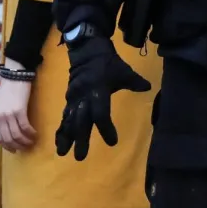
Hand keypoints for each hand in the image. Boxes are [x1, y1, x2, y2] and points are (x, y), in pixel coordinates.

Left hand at [0, 64, 35, 152]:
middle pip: (8, 139)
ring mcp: (9, 114)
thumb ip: (2, 118)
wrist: (15, 75)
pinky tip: (35, 134)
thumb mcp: (0, 105)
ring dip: (26, 141)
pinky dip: (31, 133)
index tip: (14, 150)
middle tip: (26, 147)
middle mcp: (0, 117)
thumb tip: (8, 131)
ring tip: (32, 142)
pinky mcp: (19, 110)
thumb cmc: (9, 89)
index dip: (7, 146)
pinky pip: (25, 127)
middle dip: (18, 146)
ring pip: (17, 135)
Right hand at [56, 37, 150, 160]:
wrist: (86, 50)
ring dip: (67, 136)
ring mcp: (74, 98)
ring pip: (69, 120)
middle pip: (81, 121)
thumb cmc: (107, 62)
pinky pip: (64, 116)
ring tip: (62, 153)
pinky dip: (61, 129)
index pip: (101, 114)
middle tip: (81, 157)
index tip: (112, 142)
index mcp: (97, 91)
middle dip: (80, 138)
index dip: (106, 128)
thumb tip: (148, 87)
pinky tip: (59, 142)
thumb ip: (134, 81)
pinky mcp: (69, 99)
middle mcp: (83, 97)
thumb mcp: (123, 70)